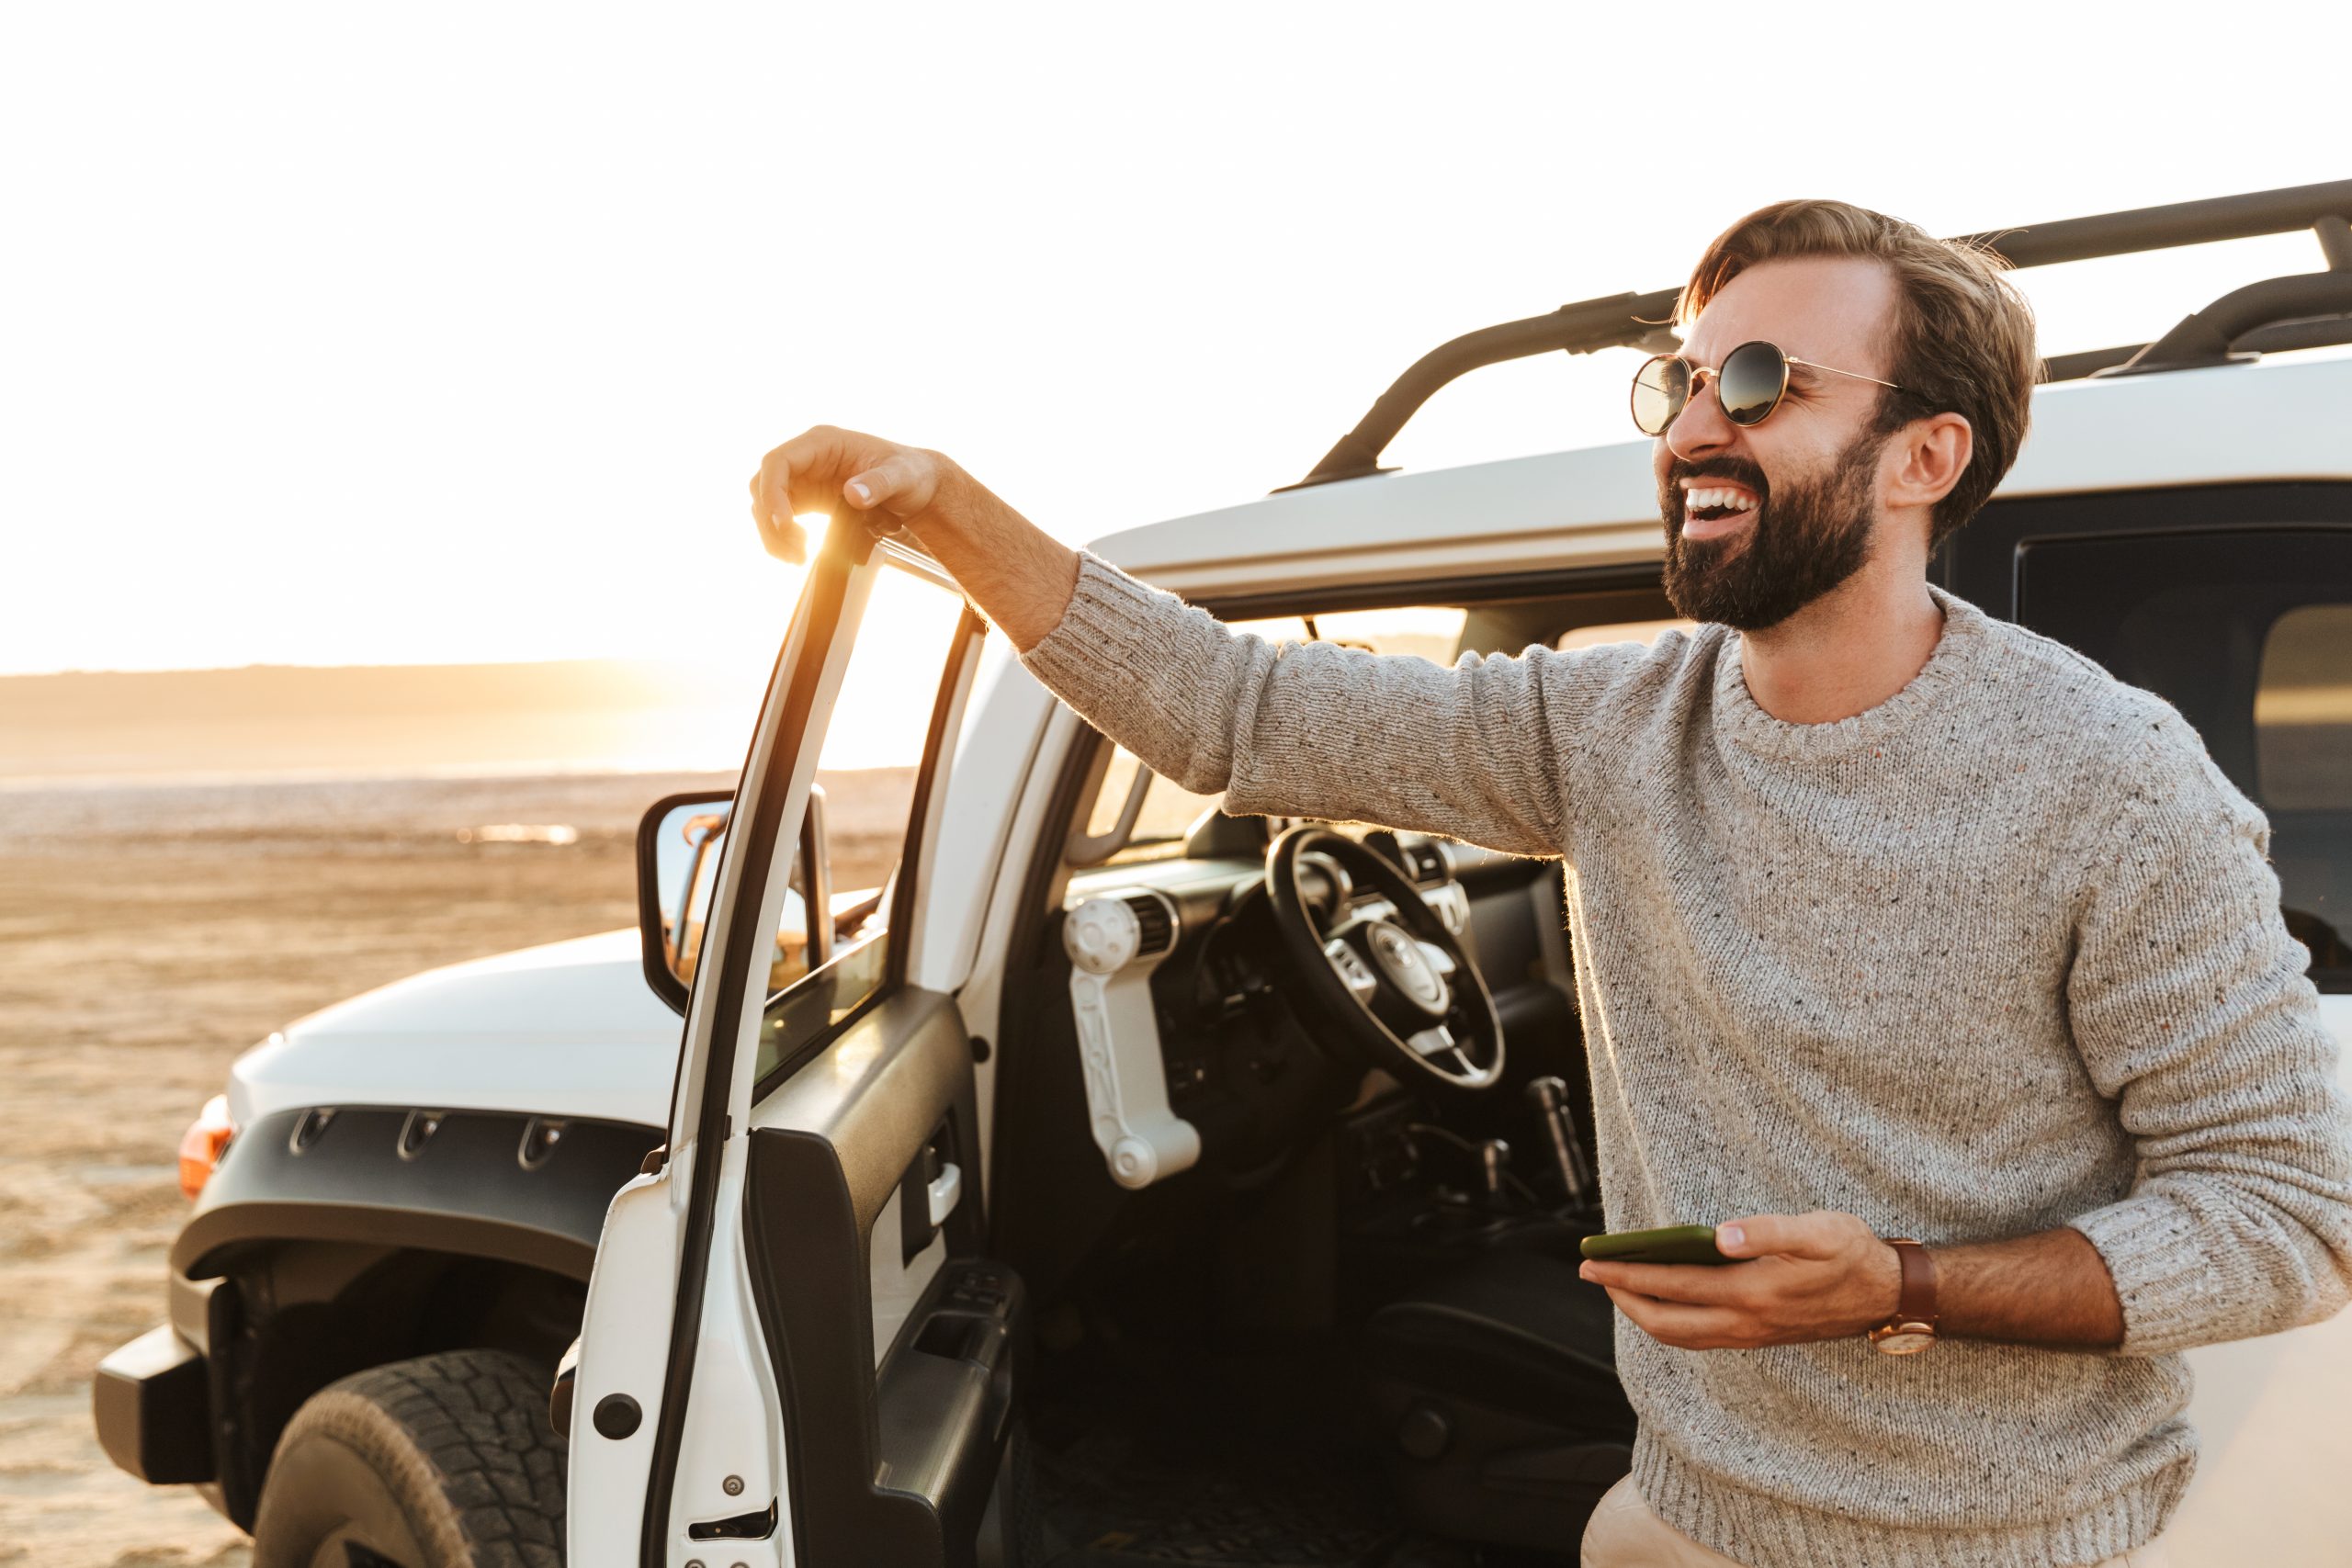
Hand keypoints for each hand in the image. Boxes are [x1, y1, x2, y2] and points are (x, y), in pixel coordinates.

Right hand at [747, 426, 974, 560]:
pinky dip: (783, 538)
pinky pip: (781, 517)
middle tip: (795, 548)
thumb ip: (879, 483)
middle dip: (770, 519)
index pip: (778, 462)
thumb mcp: (901, 477)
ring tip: (797, 557)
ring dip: (774, 534)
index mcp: (823, 442)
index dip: (772, 492)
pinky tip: (798, 554)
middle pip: (764, 485)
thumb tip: (852, 494)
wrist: (918, 486)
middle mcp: (807, 457)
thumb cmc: (911, 473)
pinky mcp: (808, 498)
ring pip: (767, 504)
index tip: (784, 523)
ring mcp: (805, 477)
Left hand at [1579, 1211, 1902, 1349]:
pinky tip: (1662, 1301)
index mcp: (1754, 1292)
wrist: (1888, 1293)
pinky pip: (1700, 1338)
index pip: (1674, 1284)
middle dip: (1623, 1297)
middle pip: (1666, 1321)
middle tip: (1592, 1272)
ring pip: (1681, 1336)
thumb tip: (1721, 1234)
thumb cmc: (1851, 1252)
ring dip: (1644, 1313)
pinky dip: (1671, 1322)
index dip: (1629, 1274)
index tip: (1595, 1260)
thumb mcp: (1819, 1229)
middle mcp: (1747, 1322)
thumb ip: (1769, 1230)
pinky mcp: (1757, 1337)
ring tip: (1618, 1287)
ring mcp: (1751, 1335)